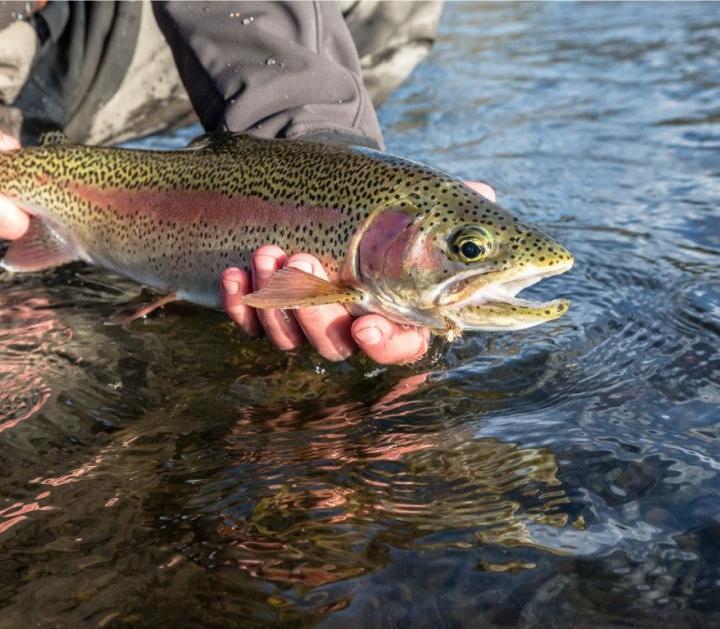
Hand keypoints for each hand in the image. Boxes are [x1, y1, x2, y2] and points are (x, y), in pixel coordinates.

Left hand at [221, 181, 495, 364]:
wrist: (330, 191)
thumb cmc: (384, 206)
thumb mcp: (418, 202)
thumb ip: (451, 207)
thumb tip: (484, 194)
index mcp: (396, 310)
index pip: (398, 345)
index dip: (382, 344)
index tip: (364, 325)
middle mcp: (350, 324)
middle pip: (335, 345)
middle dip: (314, 310)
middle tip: (301, 259)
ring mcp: (306, 322)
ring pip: (290, 337)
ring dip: (275, 300)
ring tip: (268, 252)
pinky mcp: (266, 312)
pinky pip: (250, 324)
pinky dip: (239, 302)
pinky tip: (235, 273)